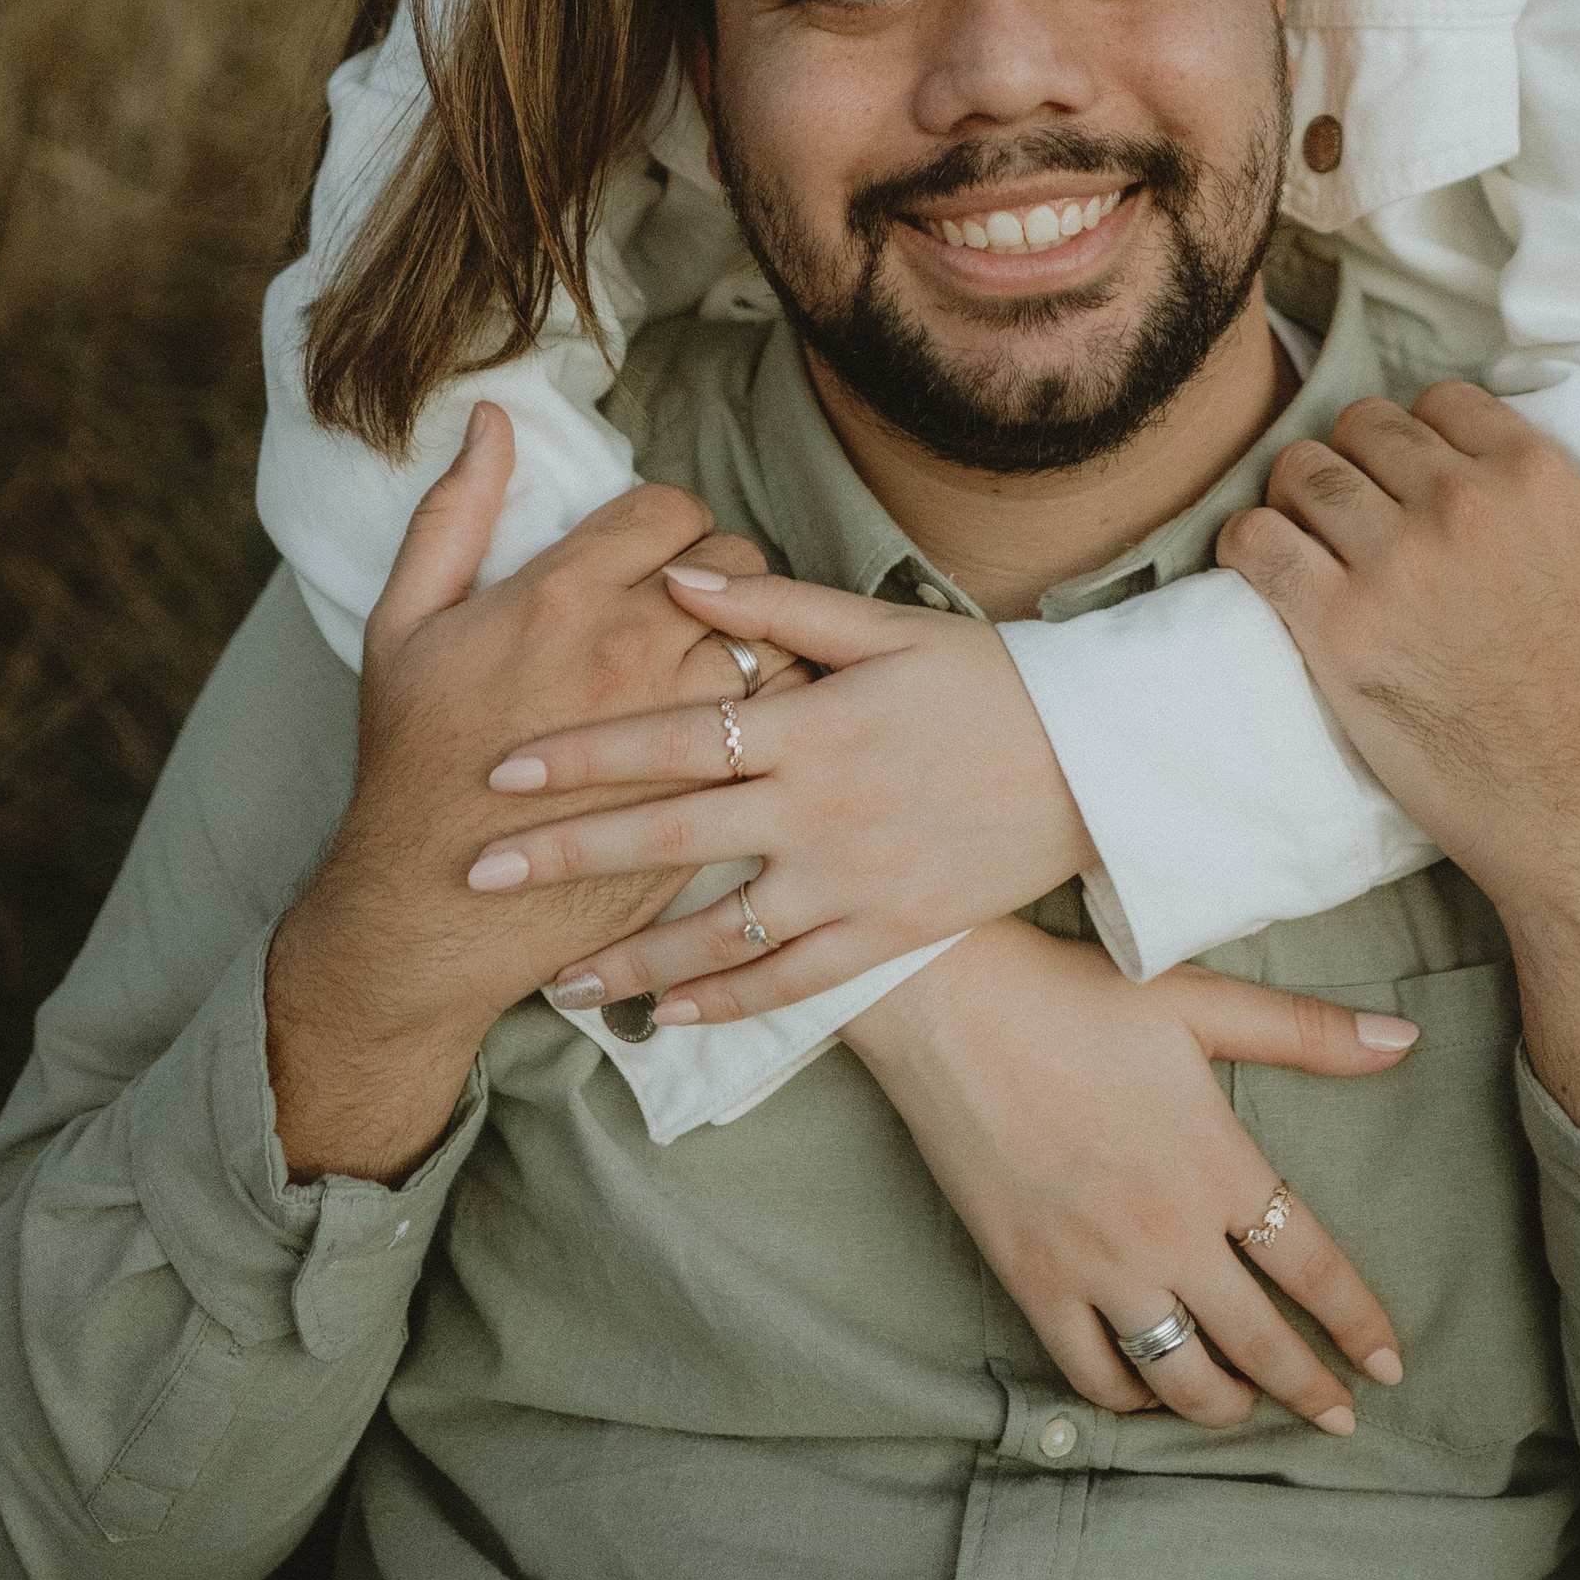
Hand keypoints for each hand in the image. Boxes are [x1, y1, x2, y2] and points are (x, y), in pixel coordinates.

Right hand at [265, 408, 794, 1180]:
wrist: (436, 903)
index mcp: (565, 592)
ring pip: (778, 634)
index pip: (672, 508)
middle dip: (721, 575)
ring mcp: (684, 720)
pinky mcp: (715, 786)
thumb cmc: (412, 760)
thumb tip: (494, 418)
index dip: (666, 525)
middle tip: (692, 608)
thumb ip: (455, 511)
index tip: (650, 555)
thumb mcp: (403, 623)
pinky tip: (752, 724)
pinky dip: (784, 708)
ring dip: (761, 638)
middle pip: (738, 560)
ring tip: (729, 659)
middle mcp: (636, 645)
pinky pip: (789, 716)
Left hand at [474, 574, 1093, 1023]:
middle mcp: (820, 808)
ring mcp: (854, 882)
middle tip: (477, 871)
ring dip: (627, 957)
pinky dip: (723, 1000)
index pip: (671, 734)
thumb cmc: (988, 678)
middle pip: (670, 836)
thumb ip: (775, 602)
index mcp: (812, 722)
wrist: (1101, 762)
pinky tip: (662, 1013)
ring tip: (550, 980)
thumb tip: (679, 567)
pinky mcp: (890, 933)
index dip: (582, 750)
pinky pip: (791, 981)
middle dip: (567, 855)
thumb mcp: (885, 624)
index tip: (501, 766)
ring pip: (718, 932)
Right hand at [846, 922, 1417, 1432]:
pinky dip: (1132, 1397)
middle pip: (1258, 1342)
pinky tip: (1149, 1388)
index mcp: (1215, 1164)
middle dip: (1309, 1390)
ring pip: (1179, 1377)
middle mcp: (1165, 1230)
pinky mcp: (1032, 1281)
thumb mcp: (1200, 1001)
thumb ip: (1306, 1032)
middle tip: (1340, 1420)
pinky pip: (1094, 1374)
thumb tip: (1405, 1043)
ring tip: (1246, 1408)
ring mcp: (1095, 1265)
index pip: (1312, 1268)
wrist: (949, 1004)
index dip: (1358, 1323)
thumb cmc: (1076, 993)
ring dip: (1224, 1408)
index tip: (1390, 1365)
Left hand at [1219, 361, 1579, 1145]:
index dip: (1427, 435)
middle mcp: (1458, 507)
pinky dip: (1249, 546)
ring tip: (1314, 539)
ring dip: (1299, 498)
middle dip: (1361, 461)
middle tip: (1365, 513)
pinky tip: (1270, 568)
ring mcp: (1392, 567)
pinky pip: (1256, 544)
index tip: (1425, 479)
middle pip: (1364, 428)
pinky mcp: (1338, 632)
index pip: (1438, 400)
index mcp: (1534, 478)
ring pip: (1302, 472)